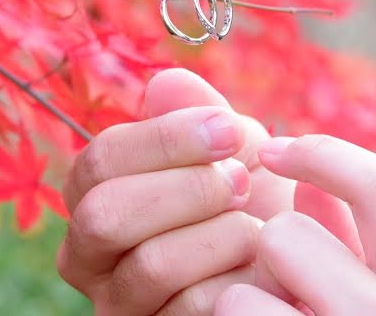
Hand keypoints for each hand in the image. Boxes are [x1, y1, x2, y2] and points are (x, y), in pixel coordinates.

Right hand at [56, 68, 292, 314]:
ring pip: (149, 266)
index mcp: (92, 194)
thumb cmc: (247, 196)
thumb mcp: (228, 146)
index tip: (228, 131)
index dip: (164, 140)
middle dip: (184, 190)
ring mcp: (118, 303)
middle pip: (105, 214)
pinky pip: (190, 310)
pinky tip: (263, 267)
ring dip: (218, 236)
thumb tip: (168, 84)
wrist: (288, 263)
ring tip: (256, 225)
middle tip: (239, 181)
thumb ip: (197, 112)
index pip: (100, 160)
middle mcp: (88, 253)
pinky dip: (238, 280)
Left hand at [215, 135, 375, 315]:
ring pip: (258, 267)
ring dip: (246, 289)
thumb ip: (343, 239)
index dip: (321, 155)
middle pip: (291, 228)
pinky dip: (227, 315)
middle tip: (279, 295)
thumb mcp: (360, 299)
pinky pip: (235, 304)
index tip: (270, 151)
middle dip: (268, 253)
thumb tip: (297, 173)